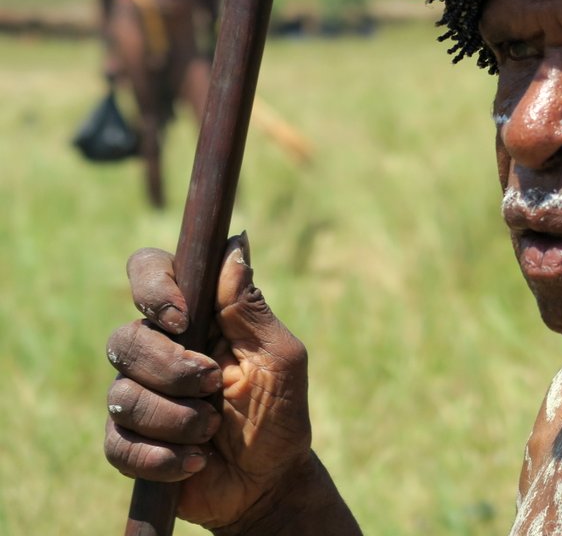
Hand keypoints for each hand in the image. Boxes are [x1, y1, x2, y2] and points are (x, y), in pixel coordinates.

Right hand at [105, 234, 312, 529]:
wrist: (269, 481)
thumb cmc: (279, 413)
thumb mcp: (279, 358)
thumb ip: (250, 308)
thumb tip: (235, 243)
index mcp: (195, 318)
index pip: (150, 271)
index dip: (152, 285)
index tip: (179, 316)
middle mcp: (158, 349)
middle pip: (126, 338)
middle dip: (173, 369)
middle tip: (215, 384)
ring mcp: (138, 395)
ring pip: (121, 393)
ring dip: (176, 417)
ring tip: (212, 429)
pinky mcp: (127, 441)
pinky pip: (118, 443)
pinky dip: (162, 455)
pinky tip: (195, 461)